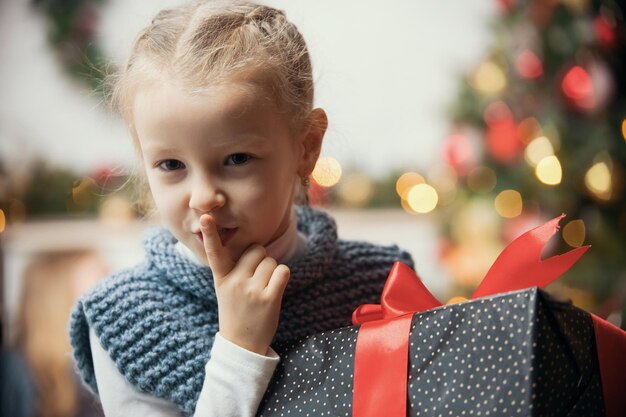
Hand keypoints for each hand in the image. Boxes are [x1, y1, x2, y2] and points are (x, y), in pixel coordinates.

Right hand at [200, 214, 289, 354]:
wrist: (243, 345)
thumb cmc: (236, 311)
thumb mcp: (226, 289)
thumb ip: (235, 269)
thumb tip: (257, 248)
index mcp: (221, 277)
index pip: (214, 252)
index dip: (211, 233)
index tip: (205, 216)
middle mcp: (235, 281)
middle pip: (257, 250)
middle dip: (261, 260)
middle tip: (256, 280)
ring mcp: (252, 290)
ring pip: (271, 261)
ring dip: (272, 271)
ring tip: (263, 289)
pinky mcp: (269, 298)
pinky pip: (283, 271)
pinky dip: (282, 277)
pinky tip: (275, 290)